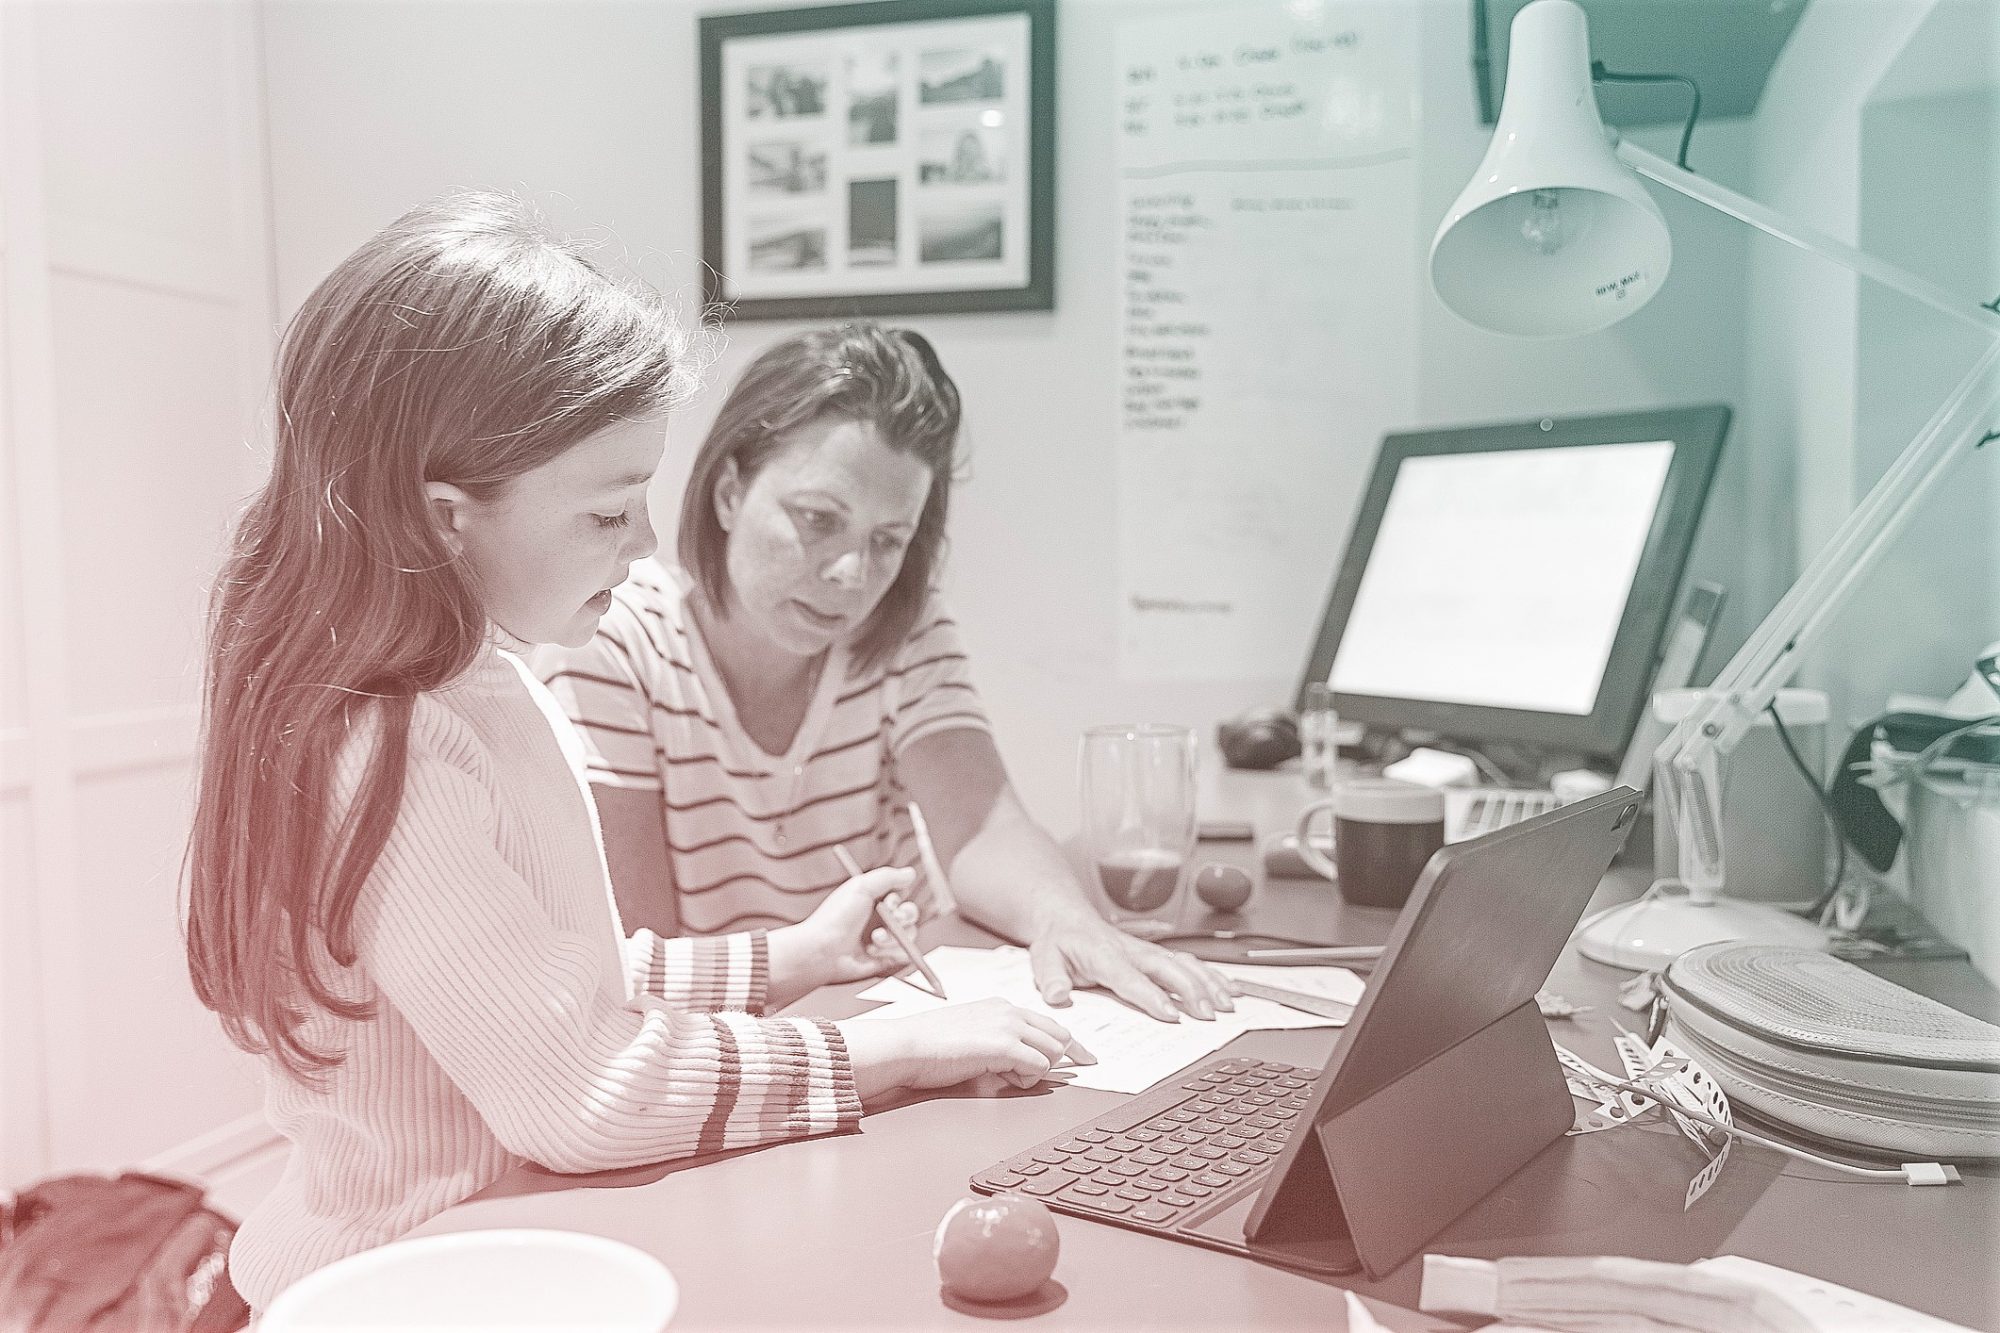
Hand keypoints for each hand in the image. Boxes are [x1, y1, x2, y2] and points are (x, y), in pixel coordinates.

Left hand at [777, 866, 921, 989]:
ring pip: (909, 935)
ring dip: (893, 937)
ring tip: (874, 939)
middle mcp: (879, 920)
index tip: (889, 903)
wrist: (822, 951)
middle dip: (904, 917)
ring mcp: (882, 940)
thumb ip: (888, 877)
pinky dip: (892, 953)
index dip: (898, 900)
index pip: (899, 896)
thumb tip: (911, 873)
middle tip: (893, 919)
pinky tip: (873, 952)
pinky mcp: (884, 959)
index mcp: (873, 901)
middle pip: (910, 915)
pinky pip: (903, 955)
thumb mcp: (861, 887)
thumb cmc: (836, 918)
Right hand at [836, 998, 1092, 1100]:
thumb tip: (1021, 1064)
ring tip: (1003, 1075)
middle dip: (1056, 1061)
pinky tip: (1002, 1077)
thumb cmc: (930, 1048)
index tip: (1086, 1059)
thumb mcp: (972, 1039)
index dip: (1071, 1045)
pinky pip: (1038, 1066)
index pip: (1050, 1024)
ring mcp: (1007, 1025)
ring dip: (1036, 1071)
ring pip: (1053, 1052)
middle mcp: (1009, 1011)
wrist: (905, 1046)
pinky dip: (1027, 1077)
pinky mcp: (1002, 1045)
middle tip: (1036, 1076)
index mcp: (1001, 1007)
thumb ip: (999, 1045)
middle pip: (1060, 1037)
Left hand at [1027, 914, 1238, 1021]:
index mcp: (1104, 955)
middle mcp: (1131, 951)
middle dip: (1191, 991)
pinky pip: (1189, 963)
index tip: (1171, 1014)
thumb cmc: (1058, 943)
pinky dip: (1212, 975)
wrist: (1066, 917)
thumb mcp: (1044, 960)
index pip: (1130, 977)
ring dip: (1208, 983)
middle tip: (1209, 1014)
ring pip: (1184, 965)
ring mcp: (1147, 950)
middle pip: (1167, 969)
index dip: (1151, 996)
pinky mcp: (1157, 953)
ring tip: (1228, 1005)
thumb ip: (1051, 979)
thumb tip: (1058, 996)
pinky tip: (1231, 989)